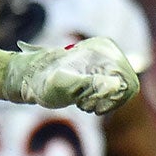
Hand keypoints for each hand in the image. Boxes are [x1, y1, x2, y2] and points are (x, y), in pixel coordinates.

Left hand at [1, 36, 138, 115]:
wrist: (27, 80)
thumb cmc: (42, 81)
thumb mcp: (63, 85)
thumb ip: (89, 84)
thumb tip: (114, 85)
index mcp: (103, 49)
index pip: (127, 80)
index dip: (114, 98)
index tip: (91, 104)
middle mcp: (107, 53)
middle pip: (128, 86)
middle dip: (110, 101)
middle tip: (86, 106)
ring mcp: (104, 63)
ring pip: (122, 91)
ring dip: (105, 103)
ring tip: (82, 104)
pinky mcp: (99, 74)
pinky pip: (113, 94)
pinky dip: (101, 103)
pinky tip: (84, 104)